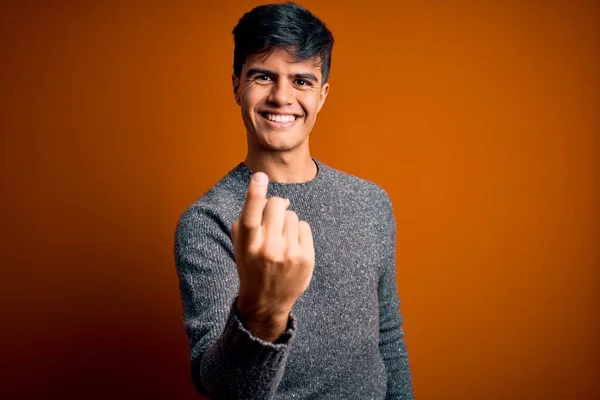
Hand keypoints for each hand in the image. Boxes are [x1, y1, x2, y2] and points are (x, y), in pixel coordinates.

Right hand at [231, 172, 314, 340]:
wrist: (267, 301)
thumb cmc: (251, 265)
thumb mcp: (240, 245)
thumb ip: (247, 219)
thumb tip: (268, 196)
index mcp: (247, 246)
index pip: (250, 216)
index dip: (255, 194)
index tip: (260, 176)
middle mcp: (268, 249)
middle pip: (276, 205)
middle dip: (275, 205)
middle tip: (272, 217)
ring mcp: (289, 254)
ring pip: (292, 214)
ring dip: (286, 220)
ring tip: (280, 238)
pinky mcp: (306, 258)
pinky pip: (304, 226)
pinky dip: (298, 231)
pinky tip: (291, 245)